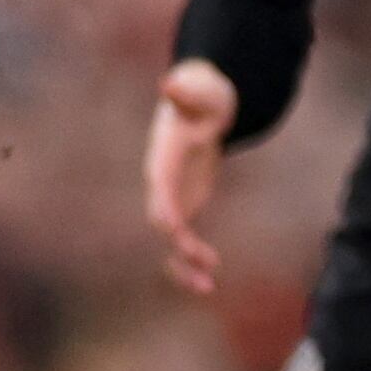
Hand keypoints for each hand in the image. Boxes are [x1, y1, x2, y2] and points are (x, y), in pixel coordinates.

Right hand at [144, 60, 238, 294]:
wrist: (201, 105)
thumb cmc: (202, 98)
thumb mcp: (200, 93)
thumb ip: (188, 93)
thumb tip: (172, 82)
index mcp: (163, 162)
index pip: (160, 191)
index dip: (167, 210)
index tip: (178, 231)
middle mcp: (162, 185)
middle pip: (163, 222)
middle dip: (179, 246)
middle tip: (205, 265)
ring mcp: (173, 198)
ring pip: (171, 240)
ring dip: (183, 265)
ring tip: (206, 288)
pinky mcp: (186, 205)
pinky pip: (184, 239)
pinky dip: (193, 257)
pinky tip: (209, 275)